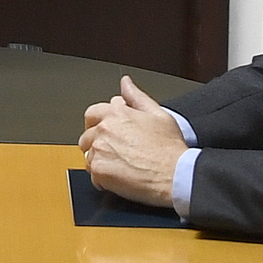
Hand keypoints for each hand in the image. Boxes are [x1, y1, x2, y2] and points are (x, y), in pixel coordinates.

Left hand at [80, 78, 189, 206]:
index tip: (107, 132)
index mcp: (117, 113)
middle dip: (98, 143)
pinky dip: (103, 179)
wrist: (174, 175)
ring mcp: (100, 150)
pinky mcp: (99, 170)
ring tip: (122, 166)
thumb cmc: (170, 148)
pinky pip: (92, 175)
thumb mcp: (158, 114)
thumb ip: (136, 96)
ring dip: (101, 161)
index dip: (99, 124)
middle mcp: (104, 129)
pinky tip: (120, 177)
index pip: (92, 114)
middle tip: (116, 152)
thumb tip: (126, 83)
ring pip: (89, 156)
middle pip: (87, 136)